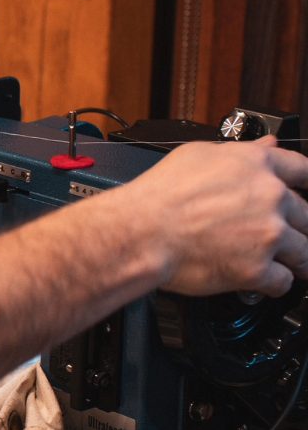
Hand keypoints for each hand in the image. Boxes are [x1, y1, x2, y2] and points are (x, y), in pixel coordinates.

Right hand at [125, 137, 307, 296]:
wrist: (139, 232)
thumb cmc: (158, 196)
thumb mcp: (196, 155)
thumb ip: (239, 152)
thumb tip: (265, 146)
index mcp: (256, 166)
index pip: (302, 170)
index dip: (304, 183)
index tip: (303, 192)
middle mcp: (269, 198)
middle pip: (307, 215)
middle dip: (297, 226)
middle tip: (281, 234)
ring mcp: (267, 235)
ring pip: (304, 252)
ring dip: (294, 258)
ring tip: (280, 261)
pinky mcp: (257, 270)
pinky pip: (283, 281)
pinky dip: (274, 283)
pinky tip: (261, 280)